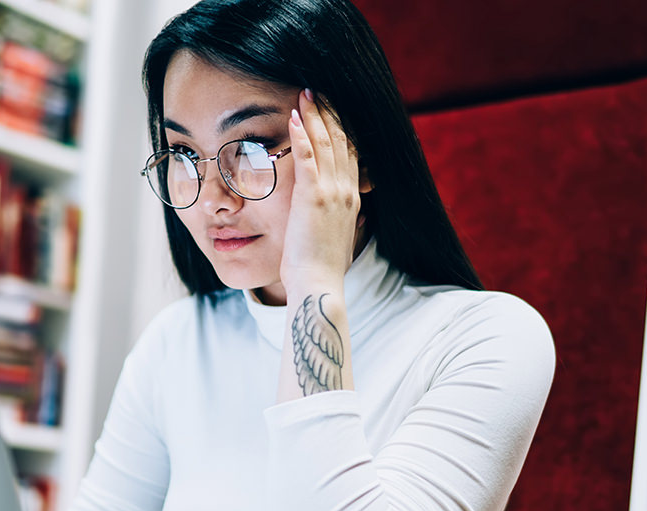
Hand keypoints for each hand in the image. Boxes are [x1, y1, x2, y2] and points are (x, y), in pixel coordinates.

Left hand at [280, 89, 363, 289]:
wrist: (320, 284)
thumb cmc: (324, 267)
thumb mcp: (340, 237)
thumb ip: (343, 219)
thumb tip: (348, 215)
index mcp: (352, 198)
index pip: (350, 153)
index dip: (342, 128)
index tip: (332, 109)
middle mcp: (346, 190)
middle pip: (341, 141)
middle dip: (329, 113)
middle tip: (317, 90)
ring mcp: (331, 192)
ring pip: (326, 143)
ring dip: (315, 116)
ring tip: (305, 94)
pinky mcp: (312, 198)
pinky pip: (308, 158)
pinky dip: (302, 135)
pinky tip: (294, 117)